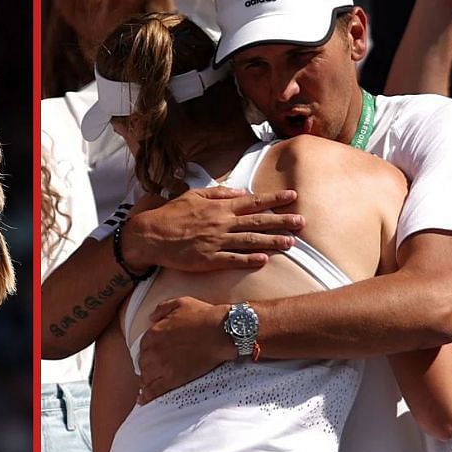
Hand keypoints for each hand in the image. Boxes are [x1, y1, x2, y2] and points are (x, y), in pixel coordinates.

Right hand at [123, 186, 301, 272]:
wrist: (150, 235)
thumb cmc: (171, 214)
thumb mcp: (193, 195)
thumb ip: (218, 193)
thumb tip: (239, 191)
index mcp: (219, 207)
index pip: (253, 202)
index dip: (274, 199)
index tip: (293, 196)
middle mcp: (221, 223)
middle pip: (257, 221)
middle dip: (282, 220)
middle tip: (302, 221)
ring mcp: (216, 242)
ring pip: (250, 241)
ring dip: (272, 241)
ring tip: (291, 242)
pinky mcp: (208, 260)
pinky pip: (232, 260)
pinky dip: (249, 260)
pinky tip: (264, 260)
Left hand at [137, 297, 235, 402]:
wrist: (222, 332)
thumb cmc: (204, 316)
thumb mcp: (181, 303)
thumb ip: (162, 309)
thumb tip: (151, 317)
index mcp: (153, 333)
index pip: (143, 348)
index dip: (148, 354)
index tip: (154, 359)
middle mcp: (153, 350)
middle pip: (143, 364)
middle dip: (148, 369)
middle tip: (155, 373)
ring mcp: (162, 366)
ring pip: (146, 378)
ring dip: (147, 382)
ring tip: (150, 388)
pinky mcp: (173, 379)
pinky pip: (154, 391)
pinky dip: (148, 396)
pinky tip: (146, 400)